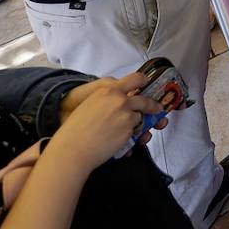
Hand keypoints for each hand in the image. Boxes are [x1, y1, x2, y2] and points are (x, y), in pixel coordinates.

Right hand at [49, 72, 163, 167]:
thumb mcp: (89, 105)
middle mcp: (120, 100)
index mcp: (108, 90)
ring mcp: (126, 115)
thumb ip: (106, 100)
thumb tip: (119, 101)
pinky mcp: (129, 130)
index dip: (143, 81)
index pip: (135, 79)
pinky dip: (130, 136)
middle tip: (156, 108)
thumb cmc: (75, 130)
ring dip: (135, 124)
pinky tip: (117, 140)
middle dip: (152, 105)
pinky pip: (135, 132)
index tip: (146, 85)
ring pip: (139, 117)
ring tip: (121, 131)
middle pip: (144, 100)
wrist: (72, 149)